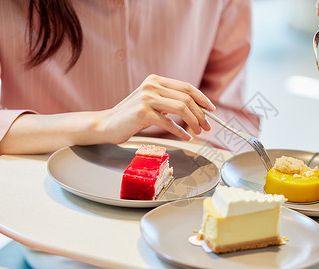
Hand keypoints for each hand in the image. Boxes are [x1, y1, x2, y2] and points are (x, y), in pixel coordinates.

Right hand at [98, 74, 214, 143]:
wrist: (106, 124)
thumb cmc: (132, 117)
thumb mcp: (152, 103)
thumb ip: (170, 101)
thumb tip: (197, 110)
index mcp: (156, 80)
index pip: (186, 87)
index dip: (202, 98)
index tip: (211, 110)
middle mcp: (152, 85)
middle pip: (186, 98)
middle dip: (201, 113)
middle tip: (207, 126)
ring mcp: (146, 98)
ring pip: (181, 108)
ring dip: (194, 122)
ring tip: (198, 132)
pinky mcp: (142, 112)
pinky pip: (168, 123)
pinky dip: (180, 132)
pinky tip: (186, 137)